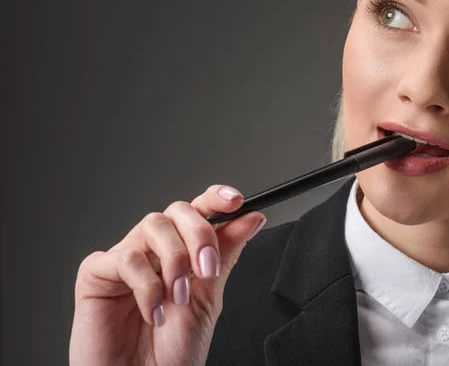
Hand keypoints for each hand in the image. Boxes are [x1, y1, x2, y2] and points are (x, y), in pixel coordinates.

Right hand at [69, 185, 265, 365]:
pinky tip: (154, 311)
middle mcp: (154, 251)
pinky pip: (126, 257)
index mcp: (182, 252)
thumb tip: (253, 218)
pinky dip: (147, 285)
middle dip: (199, 235)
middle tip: (208, 269)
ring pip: (153, 224)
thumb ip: (226, 254)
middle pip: (177, 211)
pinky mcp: (96, 273)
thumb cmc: (172, 352)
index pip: (198, 211)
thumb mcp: (209, 297)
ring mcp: (125, 259)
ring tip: (177, 297)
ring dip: (174, 260)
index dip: (215, 198)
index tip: (235, 200)